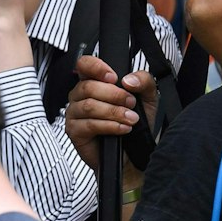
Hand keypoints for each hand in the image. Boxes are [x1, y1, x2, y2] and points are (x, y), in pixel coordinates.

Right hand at [64, 55, 156, 170]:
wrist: (135, 155)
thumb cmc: (137, 125)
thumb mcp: (148, 99)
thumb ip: (143, 82)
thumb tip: (127, 80)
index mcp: (94, 83)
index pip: (84, 65)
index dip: (95, 67)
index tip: (114, 77)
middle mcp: (80, 96)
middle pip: (88, 86)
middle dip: (114, 95)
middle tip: (131, 104)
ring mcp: (74, 114)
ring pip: (89, 105)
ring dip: (114, 112)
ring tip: (131, 119)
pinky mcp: (73, 131)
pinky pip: (89, 124)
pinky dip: (110, 126)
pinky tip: (123, 129)